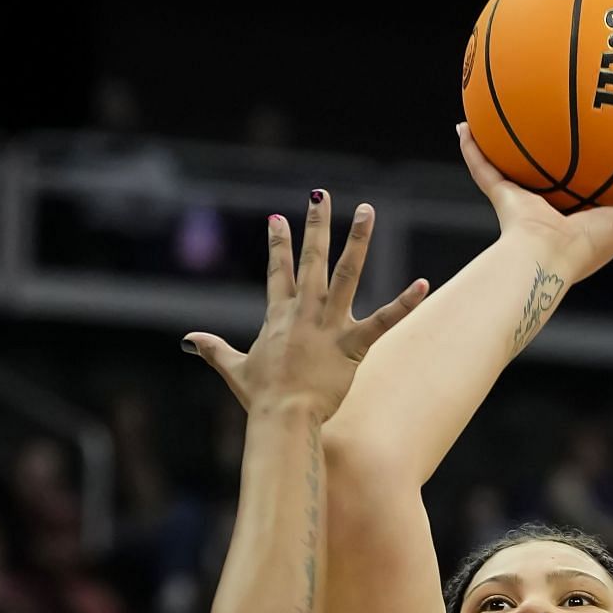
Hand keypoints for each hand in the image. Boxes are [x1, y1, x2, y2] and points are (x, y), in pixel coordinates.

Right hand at [183, 194, 426, 418]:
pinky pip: (383, 321)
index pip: (278, 272)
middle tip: (321, 195)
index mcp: (278, 317)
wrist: (282, 417)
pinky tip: (423, 284)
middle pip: (311, 260)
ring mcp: (328, 326)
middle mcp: (304, 312)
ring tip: (366, 209)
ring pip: (346, 274)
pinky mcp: (352, 346)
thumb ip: (213, 349)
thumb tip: (189, 340)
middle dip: (316, 225)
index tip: (278, 218)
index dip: (278, 244)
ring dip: (356, 240)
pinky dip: (404, 303)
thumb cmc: (261, 397)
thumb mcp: (233, 368)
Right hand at [457, 124, 612, 290]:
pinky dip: (473, 150)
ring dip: (505, 142)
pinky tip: (465, 124)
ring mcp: (523, 202)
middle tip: (551, 111)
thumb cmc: (588, 247)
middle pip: (549, 168)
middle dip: (548, 145)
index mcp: (579, 214)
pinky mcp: (503, 197)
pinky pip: (484, 169)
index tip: (599, 134)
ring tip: (501, 108)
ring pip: (513, 165)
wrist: (546, 260)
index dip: (593, 159)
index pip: (589, 179)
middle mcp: (549, 207)